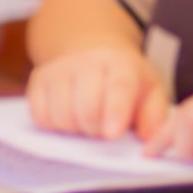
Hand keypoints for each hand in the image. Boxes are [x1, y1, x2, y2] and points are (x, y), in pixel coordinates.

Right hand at [27, 46, 167, 139]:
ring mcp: (58, 70)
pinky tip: (69, 118)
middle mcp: (86, 62)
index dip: (115, 111)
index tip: (112, 134)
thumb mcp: (150, 91)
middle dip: (96, 131)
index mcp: (121, 64)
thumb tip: (148, 139)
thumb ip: (154, 115)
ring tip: (87, 124)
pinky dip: (54, 127)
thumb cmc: (125, 81)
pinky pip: (40, 116)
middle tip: (104, 132)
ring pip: (61, 116)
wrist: (91, 53)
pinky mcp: (38, 81)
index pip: (118, 87)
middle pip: (86, 108)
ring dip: (75, 131)